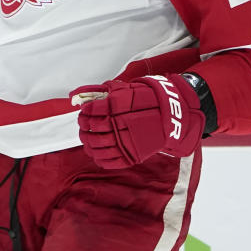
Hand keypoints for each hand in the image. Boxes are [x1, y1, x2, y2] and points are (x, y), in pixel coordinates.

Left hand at [71, 74, 204, 168]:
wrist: (170, 116)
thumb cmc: (148, 100)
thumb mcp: (126, 89)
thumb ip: (103, 91)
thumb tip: (80, 95)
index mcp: (118, 107)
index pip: (91, 112)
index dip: (84, 113)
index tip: (83, 113)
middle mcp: (121, 125)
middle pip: (92, 131)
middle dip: (84, 129)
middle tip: (83, 126)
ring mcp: (126, 143)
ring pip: (97, 148)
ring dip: (88, 143)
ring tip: (88, 138)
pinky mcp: (131, 156)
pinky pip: (108, 161)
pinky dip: (98, 157)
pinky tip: (97, 151)